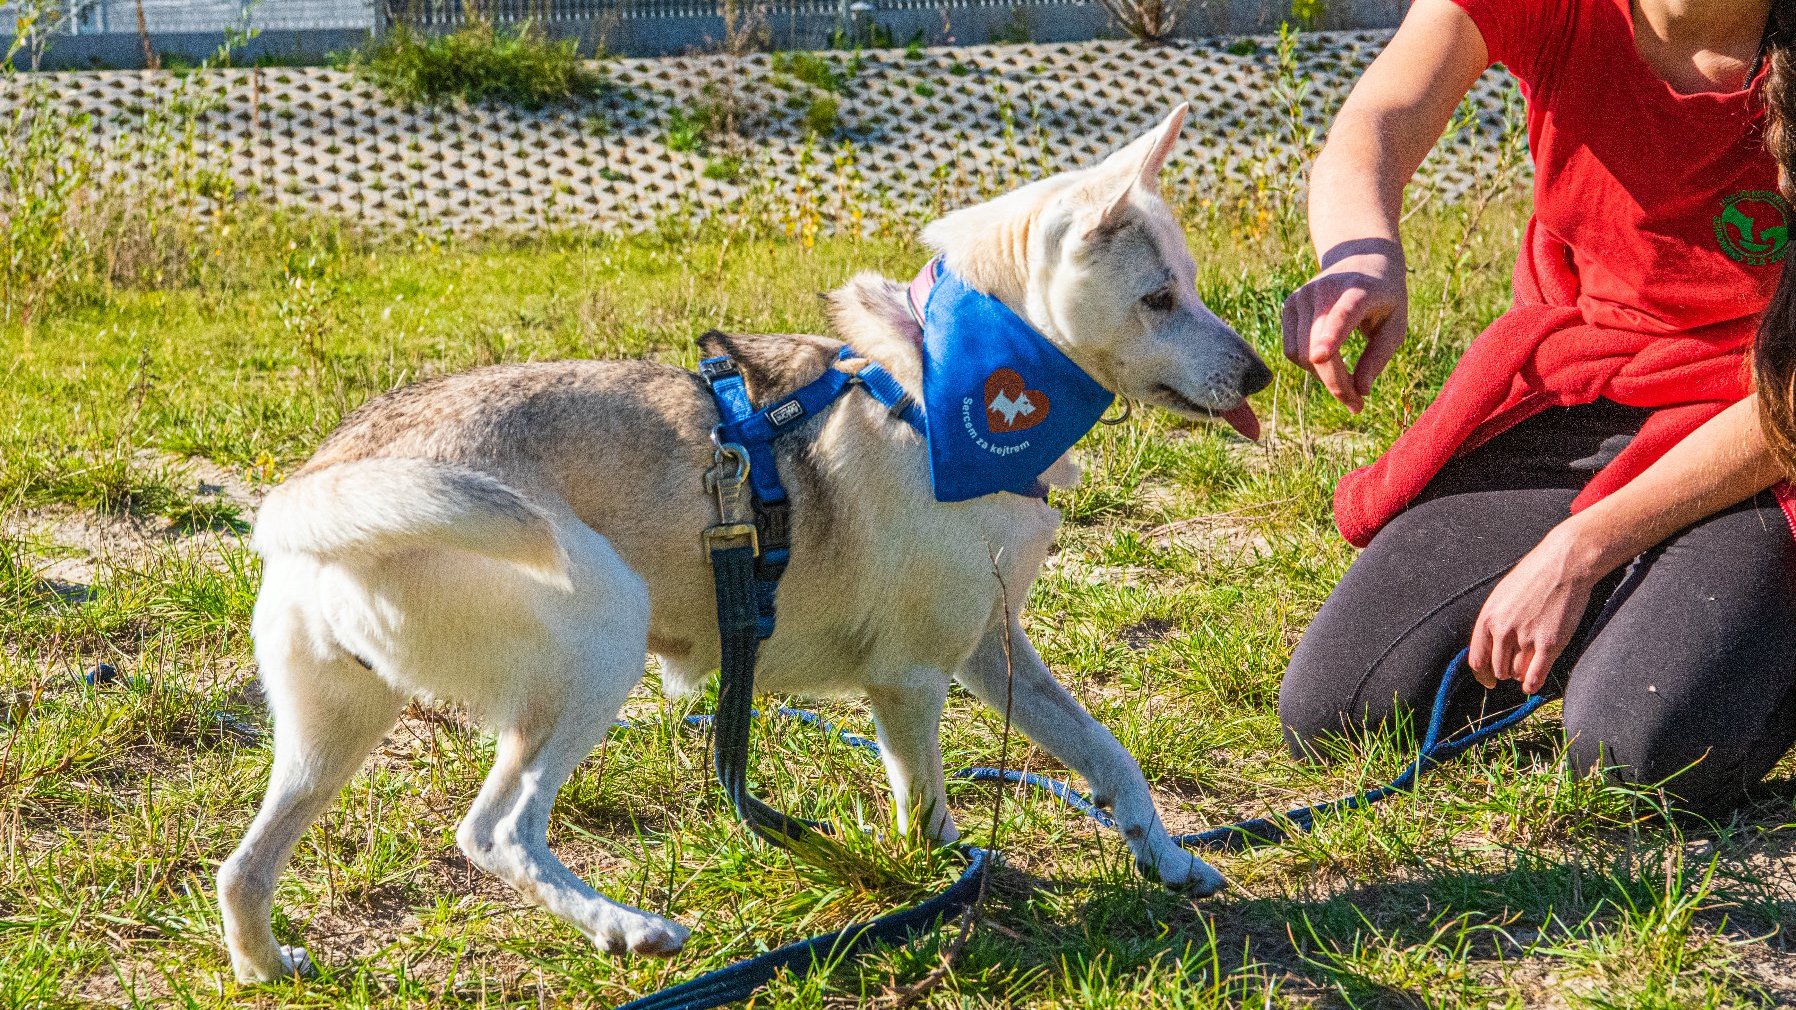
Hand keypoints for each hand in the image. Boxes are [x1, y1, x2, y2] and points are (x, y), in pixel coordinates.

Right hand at [1281, 242, 1407, 412]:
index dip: (1331, 335)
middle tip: (1356, 405)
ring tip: (1347, 383)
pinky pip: (1292, 349)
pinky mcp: (1289, 306)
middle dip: (1335, 383)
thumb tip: (1360, 390)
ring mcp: (1302, 297)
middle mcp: (1324, 290)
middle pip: (1318, 347)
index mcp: (1359, 290)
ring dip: (1322, 377)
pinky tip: (1329, 361)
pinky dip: (1309, 365)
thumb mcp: (1396, 325)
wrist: (1361, 259)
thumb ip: (1379, 357)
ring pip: (1301, 354)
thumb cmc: (1384, 298)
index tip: (1321, 355)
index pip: (1343, 313)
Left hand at [1468, 525, 1606, 694]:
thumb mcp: (1501, 596)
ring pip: (1516, 673)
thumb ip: (1494, 622)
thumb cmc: (1534, 577)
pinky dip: (1533, 684)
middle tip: (1516, 666)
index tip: (1488, 680)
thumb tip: (1490, 648)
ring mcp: (1526, 638)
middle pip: (1498, 669)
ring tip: (1529, 666)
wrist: (1564, 564)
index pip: (1477, 659)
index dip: (1482, 675)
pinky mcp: (1549, 644)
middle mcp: (1503, 631)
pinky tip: (1533, 685)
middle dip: (1506, 671)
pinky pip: (1535, 676)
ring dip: (1521, 674)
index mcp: (1487, 618)